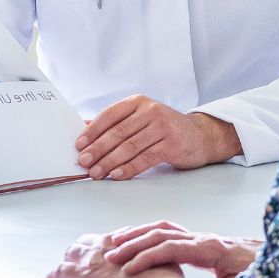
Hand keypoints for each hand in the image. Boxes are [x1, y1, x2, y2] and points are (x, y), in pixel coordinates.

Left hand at [44, 229, 185, 277]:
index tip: (108, 247)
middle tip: (82, 254)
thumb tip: (175, 270)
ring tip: (64, 264)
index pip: (115, 238)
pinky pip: (61, 271)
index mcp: (130, 241)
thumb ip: (168, 263)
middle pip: (91, 241)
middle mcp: (107, 244)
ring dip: (69, 258)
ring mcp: (93, 257)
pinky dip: (53, 274)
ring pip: (74, 252)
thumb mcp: (171, 264)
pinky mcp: (83, 273)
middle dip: (86, 247)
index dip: (110, 244)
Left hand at [75, 96, 241, 179]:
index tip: (78, 145)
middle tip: (83, 162)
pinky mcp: (172, 144)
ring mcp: (163, 126)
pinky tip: (117, 175)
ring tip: (96, 173)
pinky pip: (145, 158)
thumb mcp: (140, 119)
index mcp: (138, 102)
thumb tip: (83, 129)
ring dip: (110, 162)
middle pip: (118, 132)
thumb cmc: (163, 128)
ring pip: (130, 146)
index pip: (109, 115)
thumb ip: (114, 123)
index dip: (92, 131)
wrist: (200, 135)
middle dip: (98, 149)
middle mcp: (150, 111)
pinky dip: (129, 168)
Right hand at [104, 220, 262, 277]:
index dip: (147, 257)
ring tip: (116, 245)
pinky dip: (151, 235)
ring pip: (163, 229)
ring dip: (138, 236)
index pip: (170, 247)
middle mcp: (205, 238)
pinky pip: (171, 233)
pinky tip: (140, 244)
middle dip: (133, 244)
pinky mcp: (204, 242)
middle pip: (161, 233)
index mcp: (211, 248)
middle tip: (111, 256)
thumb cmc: (264, 275)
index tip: (128, 269)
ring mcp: (204, 238)